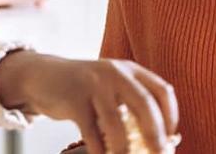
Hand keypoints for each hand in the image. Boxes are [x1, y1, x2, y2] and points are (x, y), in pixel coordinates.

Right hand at [0, 51, 178, 153]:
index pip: (162, 90)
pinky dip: (99, 149)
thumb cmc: (84, 89)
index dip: (171, 115)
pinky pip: (91, 131)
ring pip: (116, 121)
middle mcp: (114, 73)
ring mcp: (93, 84)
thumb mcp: (110, 86)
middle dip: (155, 133)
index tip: (172, 135)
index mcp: (130, 69)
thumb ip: (130, 103)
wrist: (43, 76)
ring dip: (124, 147)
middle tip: (159, 153)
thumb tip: (158, 138)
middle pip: (144, 104)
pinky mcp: (74, 99)